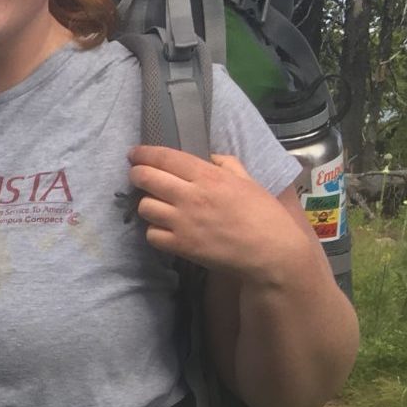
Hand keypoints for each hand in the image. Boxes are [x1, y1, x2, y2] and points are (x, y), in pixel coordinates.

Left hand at [127, 146, 309, 282]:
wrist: (272, 253)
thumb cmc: (265, 215)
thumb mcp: (249, 181)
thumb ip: (227, 164)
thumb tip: (210, 157)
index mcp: (209, 176)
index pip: (165, 157)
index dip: (145, 153)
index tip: (135, 153)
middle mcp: (191, 196)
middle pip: (147, 179)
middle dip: (137, 174)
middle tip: (138, 175)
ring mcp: (183, 222)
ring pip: (145, 206)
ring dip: (147, 203)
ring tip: (156, 205)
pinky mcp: (181, 246)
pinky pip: (151, 235)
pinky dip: (154, 231)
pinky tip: (164, 229)